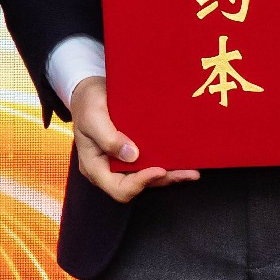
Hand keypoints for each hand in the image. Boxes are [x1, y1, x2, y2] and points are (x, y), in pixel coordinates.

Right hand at [65, 74, 193, 203]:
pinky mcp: (132, 154)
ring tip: (192, 170)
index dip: (140, 183)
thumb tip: (132, 156)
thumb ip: (108, 137)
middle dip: (162, 180)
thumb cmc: (87, 103)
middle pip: (137, 186)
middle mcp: (110, 169)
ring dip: (170, 175)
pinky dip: (166, 163)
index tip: (159, 169)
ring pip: (147, 176)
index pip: (118, 188)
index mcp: (95, 167)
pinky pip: (149, 163)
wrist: (89, 91)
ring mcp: (121, 163)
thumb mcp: (93, 116)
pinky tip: (183, 159)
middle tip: (187, 173)